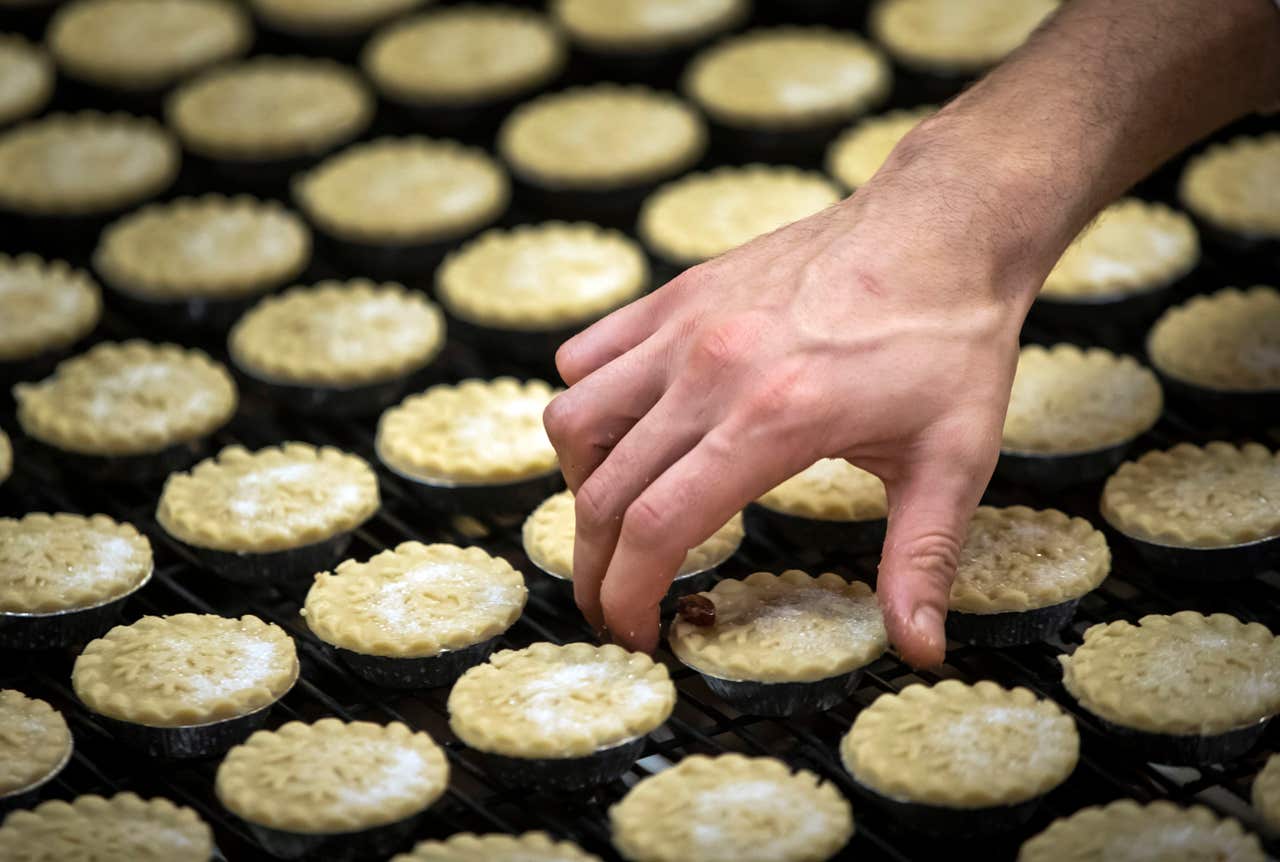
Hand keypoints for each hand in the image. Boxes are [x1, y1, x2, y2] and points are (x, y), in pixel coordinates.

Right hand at [543, 153, 1049, 666]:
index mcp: (773, 421)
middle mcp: (710, 371)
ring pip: (574, 419)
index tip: (637, 634)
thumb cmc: (951, 342)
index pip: (659, 528)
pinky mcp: (677, 293)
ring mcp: (683, 325)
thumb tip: (919, 649)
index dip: (630, 596)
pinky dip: (587, 403)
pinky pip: (586, 354)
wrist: (940, 226)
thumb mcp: (953, 459)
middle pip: (604, 491)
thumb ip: (923, 559)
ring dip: (581, 483)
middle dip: (595, 567)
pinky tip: (628, 429)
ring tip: (619, 514)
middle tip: (614, 603)